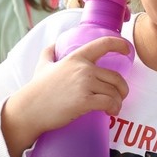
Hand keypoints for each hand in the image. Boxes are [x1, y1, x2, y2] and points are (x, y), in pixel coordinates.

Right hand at [0, 36, 130, 156]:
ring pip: (114, 92)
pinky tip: (111, 112)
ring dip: (118, 102)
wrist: (29, 110)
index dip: (119, 44)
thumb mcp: (42, 66)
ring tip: (114, 108)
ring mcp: (84, 84)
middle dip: (122, 89)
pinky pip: (109, 103)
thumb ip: (49, 53)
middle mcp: (83, 69)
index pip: (103, 44)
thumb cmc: (36, 89)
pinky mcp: (84, 101)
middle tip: (119, 97)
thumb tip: (54, 44)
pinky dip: (114, 108)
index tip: (127, 49)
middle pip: (116, 77)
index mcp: (76, 58)